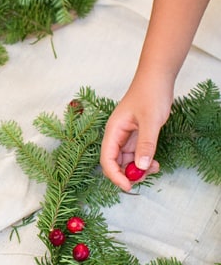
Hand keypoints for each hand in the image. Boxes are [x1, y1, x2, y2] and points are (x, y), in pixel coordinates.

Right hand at [99, 76, 171, 190]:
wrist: (158, 78)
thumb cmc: (150, 94)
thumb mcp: (150, 121)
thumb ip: (145, 144)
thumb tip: (142, 167)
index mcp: (113, 131)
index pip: (107, 159)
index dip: (115, 175)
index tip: (128, 186)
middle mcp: (117, 135)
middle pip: (115, 162)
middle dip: (128, 174)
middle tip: (145, 177)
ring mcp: (126, 136)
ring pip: (127, 160)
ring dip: (138, 169)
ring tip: (155, 168)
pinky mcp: (136, 135)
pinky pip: (136, 154)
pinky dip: (145, 161)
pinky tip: (155, 163)